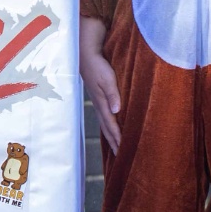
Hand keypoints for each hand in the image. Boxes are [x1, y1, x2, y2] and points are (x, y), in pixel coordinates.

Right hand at [79, 16, 121, 151]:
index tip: (124, 151)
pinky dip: (109, 126)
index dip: (118, 138)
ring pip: (106, 123)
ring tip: (117, 147)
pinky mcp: (98, 97)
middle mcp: (100, 105)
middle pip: (108, 128)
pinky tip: (112, 127)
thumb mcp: (107, 78)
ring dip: (111, 136)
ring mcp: (98, 102)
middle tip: (121, 157)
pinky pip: (105, 116)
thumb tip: (117, 111)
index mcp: (102, 103)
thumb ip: (112, 94)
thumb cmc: (98, 65)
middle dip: (114, 142)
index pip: (112, 125)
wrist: (86, 54)